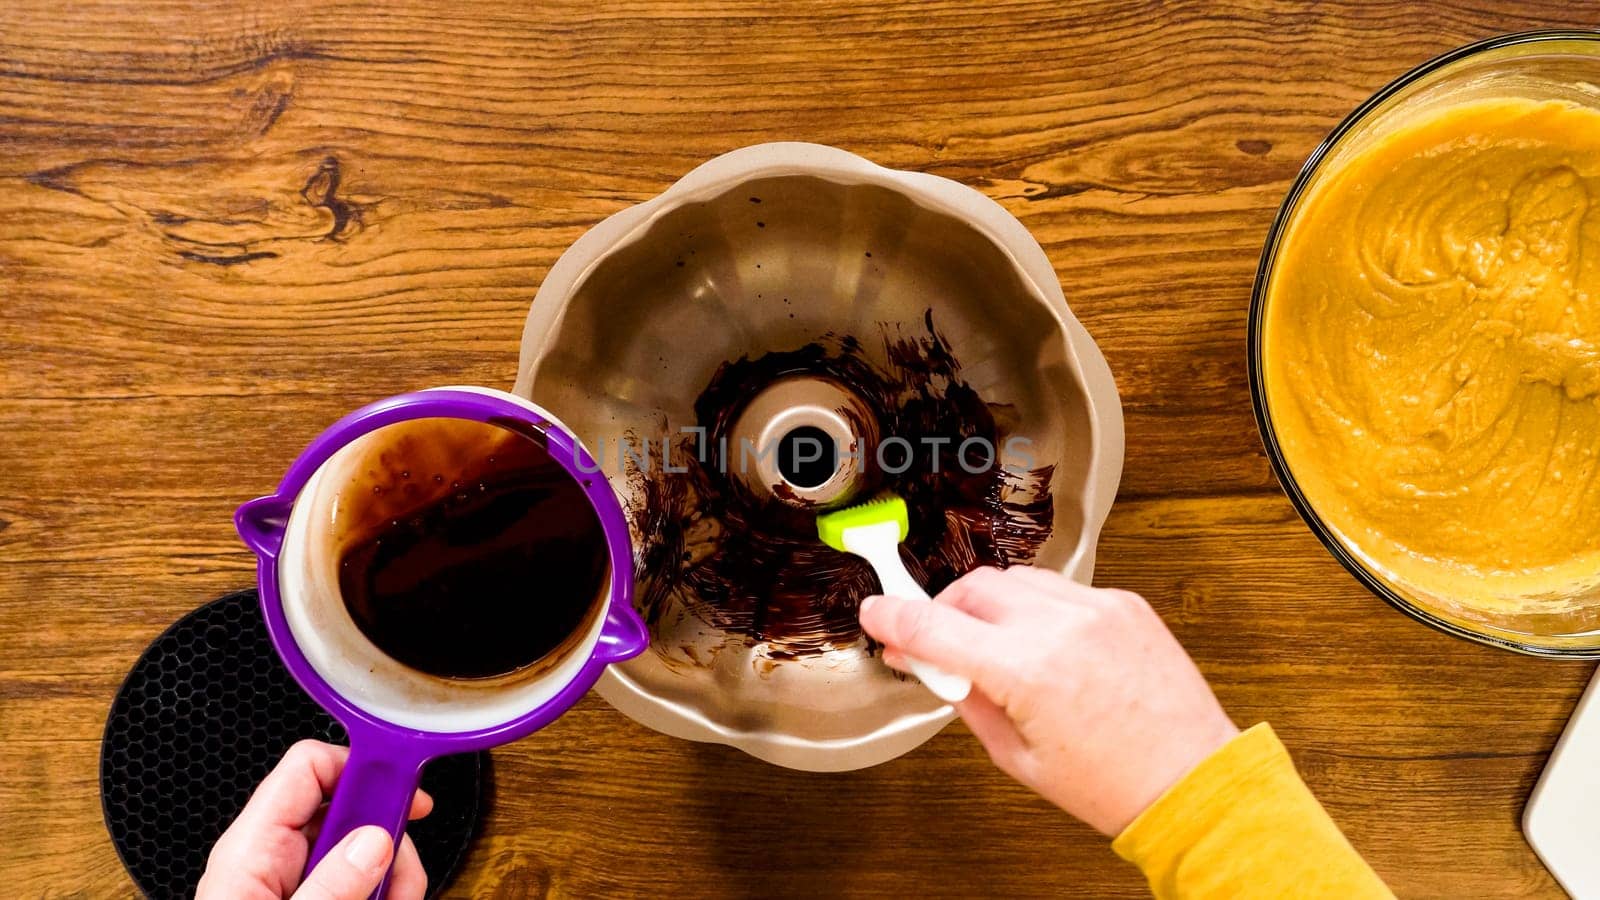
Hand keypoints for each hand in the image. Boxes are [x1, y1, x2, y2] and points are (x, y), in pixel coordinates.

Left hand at [197, 740, 432, 899]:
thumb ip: (330, 886)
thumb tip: (373, 841)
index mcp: (253, 848)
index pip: (309, 768)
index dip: (360, 767)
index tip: (404, 787)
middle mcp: (275, 858)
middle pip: (349, 809)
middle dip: (387, 838)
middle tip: (399, 875)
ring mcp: (298, 884)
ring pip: (365, 850)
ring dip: (392, 879)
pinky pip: (363, 884)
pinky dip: (383, 898)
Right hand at [860, 565, 1238, 835]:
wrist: (1191, 779)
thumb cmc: (1113, 783)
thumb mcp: (1016, 756)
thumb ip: (964, 699)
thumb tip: (927, 663)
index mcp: (1028, 671)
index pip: (935, 627)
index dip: (893, 617)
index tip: (875, 613)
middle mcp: (1063, 627)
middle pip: (973, 588)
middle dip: (945, 611)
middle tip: (939, 644)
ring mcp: (1098, 608)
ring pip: (1016, 579)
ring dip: (991, 605)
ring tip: (997, 646)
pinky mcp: (1124, 603)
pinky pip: (1062, 588)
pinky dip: (1039, 609)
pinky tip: (1046, 645)